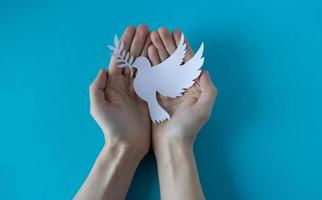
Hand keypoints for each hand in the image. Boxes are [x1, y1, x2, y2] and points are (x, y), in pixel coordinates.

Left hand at [89, 25, 151, 157]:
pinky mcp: (149, 97)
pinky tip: (161, 56)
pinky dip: (156, 66)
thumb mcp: (98, 108)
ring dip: (148, 50)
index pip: (120, 60)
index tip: (133, 31)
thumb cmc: (112, 128)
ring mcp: (138, 90)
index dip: (126, 44)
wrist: (127, 145)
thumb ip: (97, 88)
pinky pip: (153, 78)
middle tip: (146, 28)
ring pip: (143, 66)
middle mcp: (125, 85)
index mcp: (113, 85)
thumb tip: (102, 69)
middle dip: (138, 43)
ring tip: (155, 37)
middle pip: (132, 59)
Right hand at [147, 28, 216, 149]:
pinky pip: (153, 75)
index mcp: (193, 87)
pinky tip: (146, 53)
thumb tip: (204, 71)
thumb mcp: (204, 109)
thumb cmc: (188, 128)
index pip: (189, 62)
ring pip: (163, 65)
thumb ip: (209, 89)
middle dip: (168, 44)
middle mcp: (181, 85)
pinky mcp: (156, 94)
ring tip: (151, 36)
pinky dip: (150, 63)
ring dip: (158, 50)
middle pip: (175, 60)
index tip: (177, 33)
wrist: (171, 144)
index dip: (183, 47)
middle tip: (160, 30)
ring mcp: (168, 89)